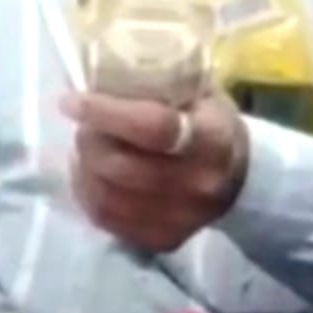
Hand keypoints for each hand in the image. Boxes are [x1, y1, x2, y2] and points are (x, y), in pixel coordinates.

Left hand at [62, 90, 249, 252]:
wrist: (240, 177)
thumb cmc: (209, 121)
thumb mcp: (198, 92)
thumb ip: (158, 83)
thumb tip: (98, 73)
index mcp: (212, 139)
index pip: (152, 128)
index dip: (105, 113)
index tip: (72, 101)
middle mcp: (199, 183)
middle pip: (123, 167)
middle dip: (89, 141)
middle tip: (82, 125)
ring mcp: (182, 218)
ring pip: (109, 197)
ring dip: (84, 168)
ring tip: (84, 149)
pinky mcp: (164, 240)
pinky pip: (109, 220)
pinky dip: (88, 195)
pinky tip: (89, 174)